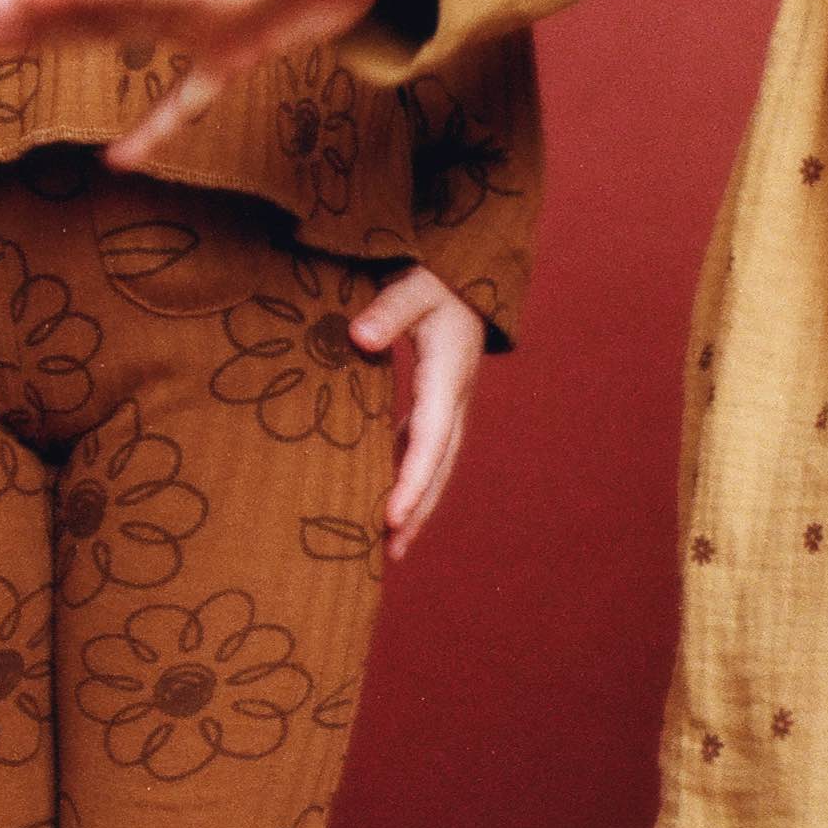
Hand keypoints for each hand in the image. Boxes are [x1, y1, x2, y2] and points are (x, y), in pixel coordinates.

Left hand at [345, 264, 485, 557]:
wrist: (468, 274)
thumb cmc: (438, 278)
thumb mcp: (415, 285)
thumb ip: (388, 309)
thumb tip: (360, 337)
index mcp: (448, 377)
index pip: (431, 440)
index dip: (411, 482)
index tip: (390, 518)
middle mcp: (453, 400)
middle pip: (439, 466)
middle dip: (417, 511)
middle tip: (391, 553)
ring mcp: (447, 405)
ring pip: (435, 466)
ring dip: (416, 505)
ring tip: (391, 547)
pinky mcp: (436, 403)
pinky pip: (424, 452)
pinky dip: (408, 481)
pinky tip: (386, 503)